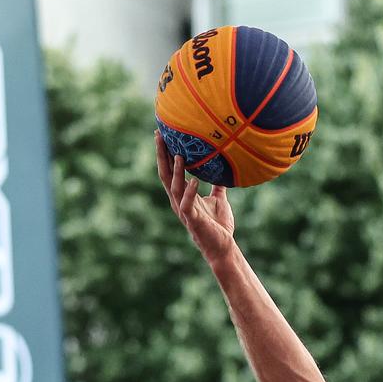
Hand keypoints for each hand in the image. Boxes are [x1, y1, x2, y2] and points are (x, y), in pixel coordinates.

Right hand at [157, 134, 235, 260]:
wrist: (223, 247)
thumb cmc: (219, 225)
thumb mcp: (218, 200)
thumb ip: (216, 186)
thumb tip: (222, 172)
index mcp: (183, 195)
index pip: (169, 171)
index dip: (164, 153)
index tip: (162, 134)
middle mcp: (179, 201)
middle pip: (165, 175)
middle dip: (161, 156)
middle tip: (159, 136)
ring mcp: (185, 211)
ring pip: (174, 188)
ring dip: (176, 171)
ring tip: (178, 155)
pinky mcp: (193, 220)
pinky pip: (188, 204)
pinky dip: (190, 192)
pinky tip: (195, 180)